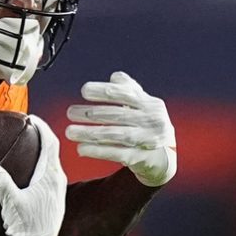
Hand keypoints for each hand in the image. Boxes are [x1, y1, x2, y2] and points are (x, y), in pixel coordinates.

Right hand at [0, 114, 66, 235]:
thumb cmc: (26, 228)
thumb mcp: (11, 203)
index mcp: (52, 176)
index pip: (51, 143)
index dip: (42, 127)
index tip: (32, 118)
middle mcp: (58, 183)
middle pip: (52, 152)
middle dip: (40, 139)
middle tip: (28, 129)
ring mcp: (56, 194)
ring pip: (50, 167)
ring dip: (40, 156)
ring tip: (27, 149)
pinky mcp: (52, 204)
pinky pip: (46, 180)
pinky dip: (37, 171)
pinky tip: (24, 178)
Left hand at [64, 71, 175, 186]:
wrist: (165, 155)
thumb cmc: (147, 124)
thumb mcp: (144, 105)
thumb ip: (130, 90)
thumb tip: (114, 77)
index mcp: (150, 104)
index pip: (125, 94)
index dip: (104, 91)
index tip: (84, 91)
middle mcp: (151, 120)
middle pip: (117, 115)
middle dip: (91, 113)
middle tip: (70, 112)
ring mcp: (147, 139)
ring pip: (114, 134)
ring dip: (89, 133)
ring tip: (69, 131)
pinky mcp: (140, 158)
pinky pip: (116, 153)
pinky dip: (97, 151)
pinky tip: (81, 148)